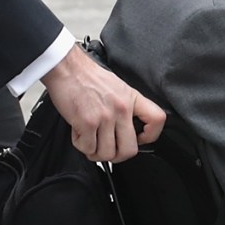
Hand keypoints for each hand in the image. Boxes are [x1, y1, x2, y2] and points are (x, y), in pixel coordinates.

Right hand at [41, 45, 165, 162]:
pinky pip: (88, 148)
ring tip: (90, 140)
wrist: (67, 68)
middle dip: (117, 156)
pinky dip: (82, 145)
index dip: (150, 136)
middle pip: (130, 150)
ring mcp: (105, 117)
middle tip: (108, 149)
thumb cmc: (88, 77)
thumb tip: (129, 128)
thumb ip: (127, 106)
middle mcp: (121, 109)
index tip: (139, 139)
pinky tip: (79, 133)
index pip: (157, 120)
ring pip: (107, 154)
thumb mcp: (118, 87)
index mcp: (131, 99)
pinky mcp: (87, 123)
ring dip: (96, 152)